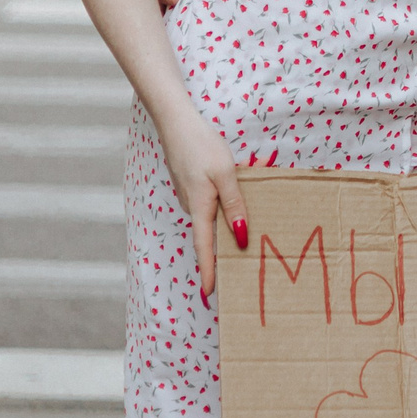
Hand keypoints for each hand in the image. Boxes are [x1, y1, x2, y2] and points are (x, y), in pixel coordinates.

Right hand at [158, 109, 248, 302]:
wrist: (174, 122)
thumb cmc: (202, 145)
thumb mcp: (225, 173)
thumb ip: (235, 204)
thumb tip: (242, 235)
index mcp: (200, 207)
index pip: (205, 248)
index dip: (209, 272)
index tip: (209, 295)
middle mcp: (192, 206)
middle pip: (207, 238)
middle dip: (218, 258)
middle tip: (233, 279)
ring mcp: (189, 196)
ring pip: (208, 221)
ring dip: (220, 234)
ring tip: (239, 249)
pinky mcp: (190, 186)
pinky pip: (206, 208)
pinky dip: (218, 215)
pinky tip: (231, 212)